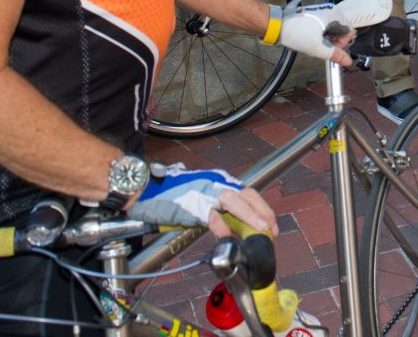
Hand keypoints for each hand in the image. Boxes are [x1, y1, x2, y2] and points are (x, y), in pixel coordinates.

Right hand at [128, 163, 275, 235]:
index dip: (262, 209)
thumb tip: (235, 228)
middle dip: (263, 212)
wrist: (145, 190)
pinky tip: (228, 236)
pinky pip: (211, 215)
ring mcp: (205, 191)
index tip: (271, 225)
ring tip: (261, 229)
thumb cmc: (171, 198)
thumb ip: (218, 210)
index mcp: (219, 182)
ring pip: (235, 200)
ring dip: (251, 215)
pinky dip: (222, 225)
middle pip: (247, 194)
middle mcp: (216, 183)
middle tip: (271, 230)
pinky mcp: (192, 203)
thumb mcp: (201, 201)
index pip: (248, 193)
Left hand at [278, 0, 390, 64]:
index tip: (331, 49)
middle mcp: (330, 10)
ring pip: (332, 30)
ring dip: (327, 39)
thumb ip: (335, 55)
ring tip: (315, 42)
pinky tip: (311, 39)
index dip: (342, 43)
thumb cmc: (297, 32)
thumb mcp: (318, 47)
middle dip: (333, 42)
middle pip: (341, 31)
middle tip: (322, 47)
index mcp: (334, 14)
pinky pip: (324, 27)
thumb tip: (347, 61)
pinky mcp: (315, 15)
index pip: (349, 32)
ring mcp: (322, 12)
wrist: (278, 26)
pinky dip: (321, 35)